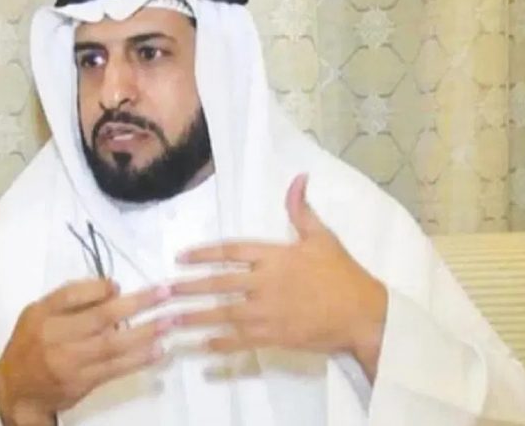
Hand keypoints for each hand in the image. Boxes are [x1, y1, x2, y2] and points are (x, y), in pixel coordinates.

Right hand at [0, 279, 172, 425]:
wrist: (17, 390)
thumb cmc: (33, 344)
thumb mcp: (38, 315)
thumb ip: (70, 300)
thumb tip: (113, 288)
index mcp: (42, 314)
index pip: (71, 294)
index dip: (99, 287)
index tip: (120, 285)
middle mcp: (53, 336)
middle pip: (100, 317)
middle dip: (137, 303)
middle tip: (164, 293)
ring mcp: (68, 361)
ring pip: (112, 344)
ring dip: (146, 332)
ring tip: (169, 321)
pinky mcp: (81, 382)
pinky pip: (115, 368)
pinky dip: (139, 358)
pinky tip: (158, 350)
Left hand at [171, 174, 387, 378]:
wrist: (362, 314)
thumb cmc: (342, 274)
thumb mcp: (322, 236)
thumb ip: (302, 209)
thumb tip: (298, 178)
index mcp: (275, 255)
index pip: (231, 252)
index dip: (203, 254)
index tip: (180, 258)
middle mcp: (265, 282)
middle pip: (218, 284)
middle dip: (187, 287)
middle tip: (161, 291)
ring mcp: (267, 312)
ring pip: (223, 314)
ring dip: (194, 317)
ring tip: (169, 321)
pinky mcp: (274, 336)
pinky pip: (240, 340)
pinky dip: (219, 344)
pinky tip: (201, 346)